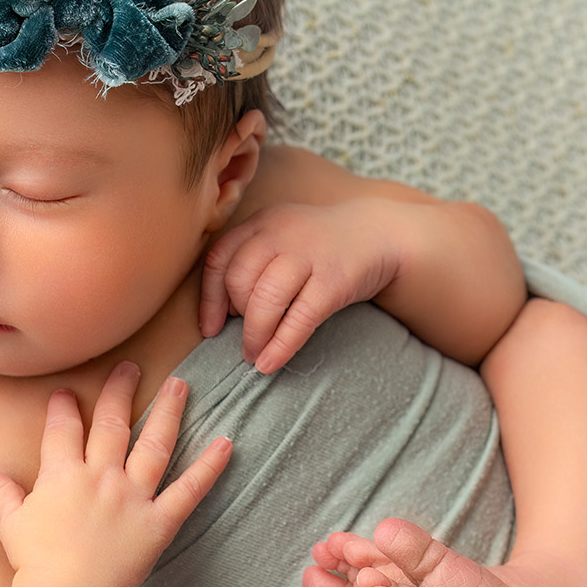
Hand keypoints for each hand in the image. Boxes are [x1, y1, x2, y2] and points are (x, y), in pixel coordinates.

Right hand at [0, 361, 231, 586]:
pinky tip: (228, 443)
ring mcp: (133, 496)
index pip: (63, 429)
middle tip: (130, 367)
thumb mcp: (10, 524)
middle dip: (120, 391)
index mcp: (62, 474)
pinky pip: (190, 490)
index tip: (68, 392)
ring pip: (155, 444)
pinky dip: (210, 467)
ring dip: (169, 412)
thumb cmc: (34, 564)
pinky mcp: (159, 521)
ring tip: (181, 385)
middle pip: (112, 424)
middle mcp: (101, 476)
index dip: (65, 407)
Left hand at [199, 199, 403, 372]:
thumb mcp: (281, 237)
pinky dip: (281, 346)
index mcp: (261, 223)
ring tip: (255, 354)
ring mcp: (309, 255)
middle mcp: (280, 234)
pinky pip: (299, 319)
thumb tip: (221, 312)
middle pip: (239, 280)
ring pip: (265, 299)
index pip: (219, 260)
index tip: (211, 327)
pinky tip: (270, 362)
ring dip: (254, 334)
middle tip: (245, 337)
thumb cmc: (319, 245)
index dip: (209, 299)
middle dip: (237, 317)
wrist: (377, 235)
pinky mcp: (334, 280)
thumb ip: (251, 261)